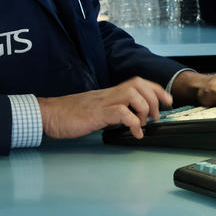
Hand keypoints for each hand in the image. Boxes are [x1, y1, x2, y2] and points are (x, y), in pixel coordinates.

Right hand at [37, 77, 171, 139]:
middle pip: (138, 84)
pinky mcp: (96, 114)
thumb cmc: (68, 114)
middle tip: (156, 116)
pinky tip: (135, 133)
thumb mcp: (94, 110)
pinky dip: (133, 122)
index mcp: (108, 93)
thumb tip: (126, 119)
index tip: (167, 100)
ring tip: (144, 123)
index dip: (155, 89)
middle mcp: (108, 94)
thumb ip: (110, 111)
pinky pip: (121, 113)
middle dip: (154, 98)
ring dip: (144, 109)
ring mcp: (102, 103)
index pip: (137, 82)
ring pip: (132, 94)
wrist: (49, 115)